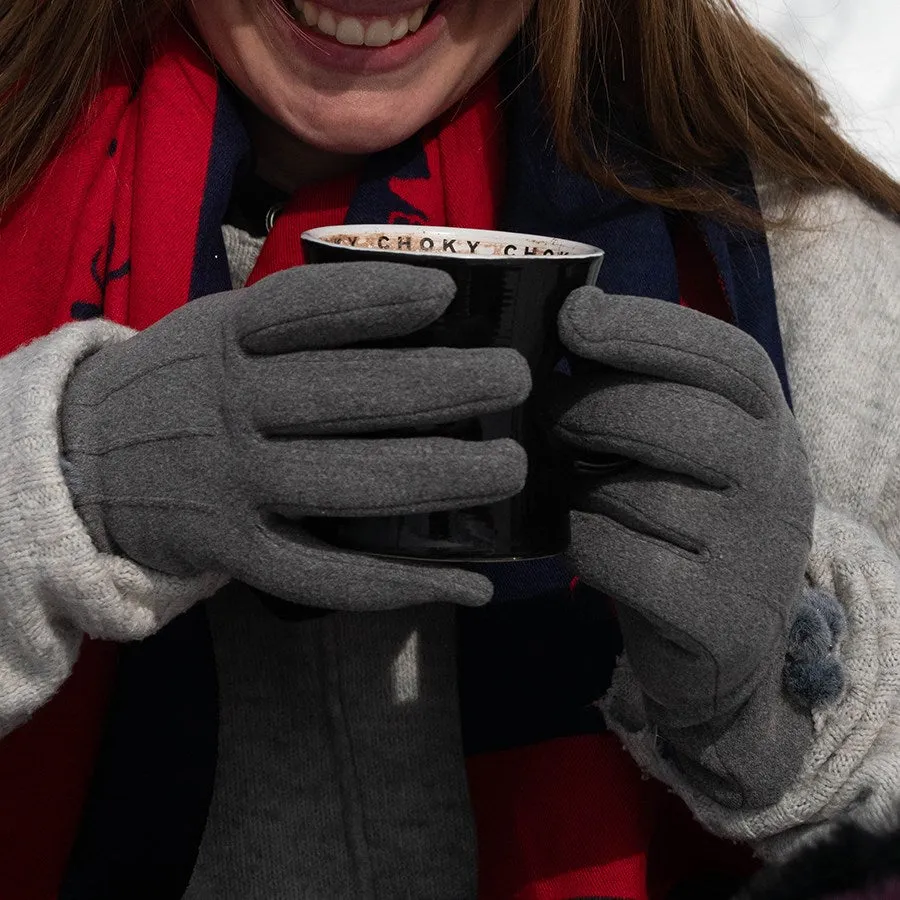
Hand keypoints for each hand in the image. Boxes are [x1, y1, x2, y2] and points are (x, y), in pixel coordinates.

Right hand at [61, 263, 529, 610]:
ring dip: (440, 477)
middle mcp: (228, 408)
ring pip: (347, 484)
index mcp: (223, 340)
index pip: (302, 310)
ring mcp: (233, 485)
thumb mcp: (215, 329)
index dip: (376, 299)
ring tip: (511, 469)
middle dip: (441, 387)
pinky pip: (326, 577)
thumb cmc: (180, 384)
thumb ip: (294, 323)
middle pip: (344, 396)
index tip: (448, 293)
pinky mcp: (237, 553)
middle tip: (515, 380)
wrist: (83, 459)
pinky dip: (402, 585)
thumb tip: (417, 307)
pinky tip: (471, 585)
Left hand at [549, 288, 814, 728]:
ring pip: (645, 496)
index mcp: (770, 426)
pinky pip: (624, 560)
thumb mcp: (684, 448)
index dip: (644, 329)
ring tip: (572, 485)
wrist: (721, 646)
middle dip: (597, 407)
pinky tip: (580, 537)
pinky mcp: (723, 621)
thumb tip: (567, 327)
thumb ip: (645, 390)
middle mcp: (780, 484)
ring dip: (584, 485)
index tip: (573, 316)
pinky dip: (583, 541)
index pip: (725, 357)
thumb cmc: (682, 522)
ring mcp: (758, 557)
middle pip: (683, 420)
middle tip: (549, 412)